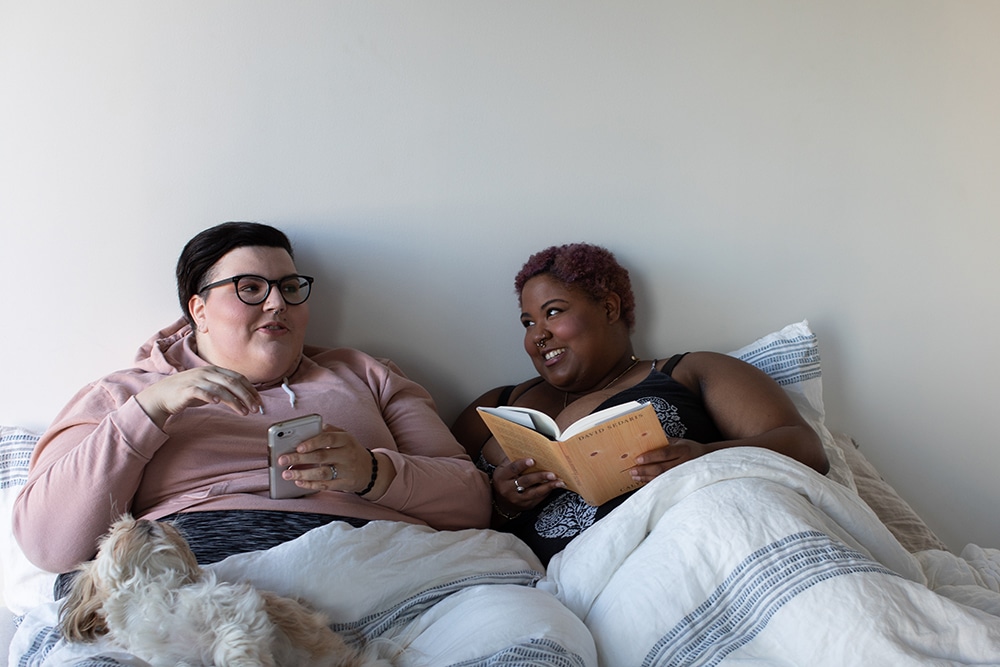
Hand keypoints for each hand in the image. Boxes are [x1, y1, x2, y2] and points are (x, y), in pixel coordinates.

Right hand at [136, 366, 260, 428]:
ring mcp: (196, 380)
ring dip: (234, 401)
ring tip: (243, 412)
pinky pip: (200, 391)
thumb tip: (244, 397)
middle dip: (246, 396)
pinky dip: (210, 396)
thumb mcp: (209, 387)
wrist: (161, 395)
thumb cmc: (187, 392)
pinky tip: (218, 403)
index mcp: (214, 370)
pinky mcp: (186, 390)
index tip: (259, 401)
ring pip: (220, 388)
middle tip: (255, 408)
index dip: (250, 389)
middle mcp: (206, 372)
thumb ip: (224, 389)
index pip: (238, 377)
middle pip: (232, 382)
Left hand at [278, 425, 382, 494]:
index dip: (312, 442)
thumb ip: (329, 431)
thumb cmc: (351, 451)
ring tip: (286, 474)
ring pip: (322, 473)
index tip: (297, 447)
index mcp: (346, 440)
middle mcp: (347, 455)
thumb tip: (310, 427)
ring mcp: (347, 471)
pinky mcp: (345, 484)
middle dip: (299, 459)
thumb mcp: (345, 437)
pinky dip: (310, 484)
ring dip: (302, 474)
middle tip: (282, 460)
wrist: (370, 470)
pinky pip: (325, 485)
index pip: (328, 439)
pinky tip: (299, 482)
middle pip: (321, 457)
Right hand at [491, 457, 563, 515]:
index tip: (532, 460)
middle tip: (552, 473)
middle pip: (525, 481)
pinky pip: (539, 498)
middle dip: (540, 476)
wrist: (501, 500)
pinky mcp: (526, 505)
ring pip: (534, 492)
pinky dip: (548, 492)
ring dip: (548, 486)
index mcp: (501, 477)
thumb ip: (513, 460)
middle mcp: (508, 489)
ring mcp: (517, 499)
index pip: (513, 469)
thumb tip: (530, 448)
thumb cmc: (505, 479)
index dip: (522, 464)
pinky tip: (555, 486)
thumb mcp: (504, 469)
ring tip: (559, 482)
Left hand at [629, 438, 710, 481]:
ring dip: (647, 478)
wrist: (707, 459)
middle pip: (662, 468)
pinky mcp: (683, 482)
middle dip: (645, 470)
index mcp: (683, 450)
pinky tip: (644, 481)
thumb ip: (664, 442)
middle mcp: (684, 463)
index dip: (650, 457)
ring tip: (635, 476)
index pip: (664, 453)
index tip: (638, 459)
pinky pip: (665, 484)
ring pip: (663, 478)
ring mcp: (684, 474)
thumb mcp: (679, 441)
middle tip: (632, 470)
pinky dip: (653, 483)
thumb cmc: (689, 448)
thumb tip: (644, 442)